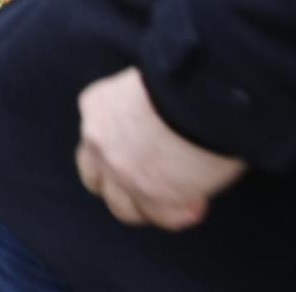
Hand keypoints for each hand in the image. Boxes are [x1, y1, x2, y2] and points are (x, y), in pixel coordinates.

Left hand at [76, 68, 245, 230]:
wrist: (200, 92)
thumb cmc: (183, 77)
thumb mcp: (145, 84)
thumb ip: (138, 108)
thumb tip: (157, 128)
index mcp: (96, 106)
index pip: (95, 140)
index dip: (121, 151)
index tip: (150, 154)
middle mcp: (98, 141)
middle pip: (95, 178)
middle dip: (120, 185)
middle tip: (152, 185)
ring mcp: (120, 172)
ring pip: (122, 207)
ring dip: (147, 206)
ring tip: (179, 200)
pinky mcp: (151, 194)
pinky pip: (161, 217)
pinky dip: (178, 214)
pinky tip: (196, 204)